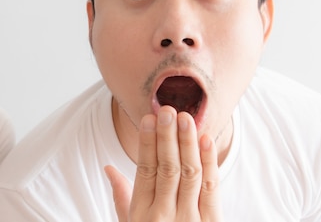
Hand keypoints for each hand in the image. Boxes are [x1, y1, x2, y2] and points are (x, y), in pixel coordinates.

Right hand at [105, 106, 222, 221]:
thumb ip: (122, 196)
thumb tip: (108, 168)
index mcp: (141, 214)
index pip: (144, 170)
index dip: (146, 143)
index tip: (147, 119)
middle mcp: (164, 216)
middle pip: (166, 169)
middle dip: (167, 137)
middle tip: (167, 110)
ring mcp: (189, 221)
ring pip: (189, 175)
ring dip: (187, 143)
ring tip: (186, 118)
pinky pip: (212, 190)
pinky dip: (210, 163)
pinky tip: (206, 141)